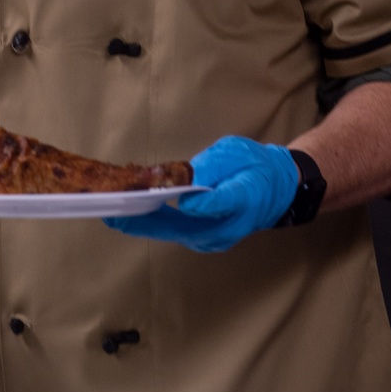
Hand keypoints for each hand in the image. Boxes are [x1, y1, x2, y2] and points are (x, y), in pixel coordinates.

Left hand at [104, 136, 298, 251]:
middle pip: (183, 227)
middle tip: (114, 213)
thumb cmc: (255, 165)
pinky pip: (175, 232)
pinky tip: (130, 212)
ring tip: (113, 212)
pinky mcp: (204, 239)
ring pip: (174, 233)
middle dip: (145, 221)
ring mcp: (214, 238)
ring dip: (143, 224)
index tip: (182, 200)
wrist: (277, 190)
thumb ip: (214, 166)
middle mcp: (227, 226)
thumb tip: (188, 183)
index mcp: (243, 198)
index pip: (222, 203)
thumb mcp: (237, 152)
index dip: (202, 203)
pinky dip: (152, 223)